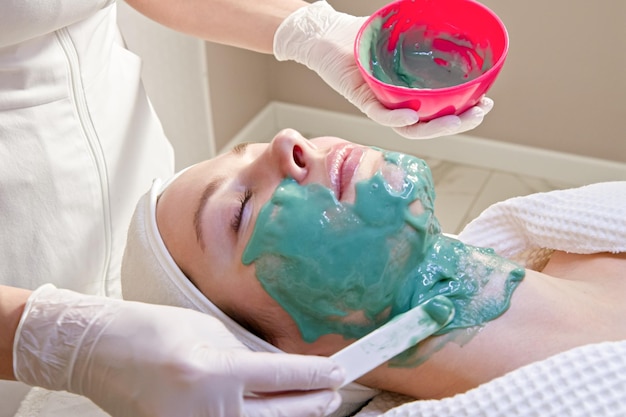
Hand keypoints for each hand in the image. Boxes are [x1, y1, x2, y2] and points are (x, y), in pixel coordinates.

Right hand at [13, 285, 342, 416]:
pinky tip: (271, 411)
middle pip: (282, 414)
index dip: (318, 375)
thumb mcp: (208, 332)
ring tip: (312, 403)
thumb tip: (281, 369)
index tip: (341, 372)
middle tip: (334, 392)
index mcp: (215, 372)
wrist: (102, 353)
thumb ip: (246, 355)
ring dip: (291, 416)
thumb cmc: (152, 331)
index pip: (283, 376)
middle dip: (315, 403)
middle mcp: (209, 410)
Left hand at [273, 2, 492, 139]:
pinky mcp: (360, 99)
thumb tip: (457, 15)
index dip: (462, 113)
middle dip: (458, 123)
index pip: (438, 112)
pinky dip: (397, 118)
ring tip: (456, 121)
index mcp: (407, 93)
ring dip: (434, 128)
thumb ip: (424, 31)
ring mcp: (379, 104)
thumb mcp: (400, 32)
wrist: (325, 34)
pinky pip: (380, 115)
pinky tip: (414, 115)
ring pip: (409, 127)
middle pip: (430, 125)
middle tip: (479, 113)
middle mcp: (395, 103)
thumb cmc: (361, 36)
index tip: (485, 105)